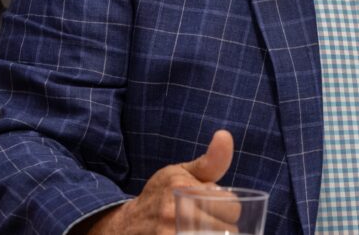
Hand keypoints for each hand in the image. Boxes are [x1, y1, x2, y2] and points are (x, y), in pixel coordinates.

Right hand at [83, 129, 234, 234]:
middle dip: (222, 225)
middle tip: (205, 221)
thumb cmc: (160, 194)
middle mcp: (173, 213)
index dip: (228, 208)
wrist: (126, 224)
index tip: (213, 206)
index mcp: (182, 188)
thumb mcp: (182, 172)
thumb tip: (225, 135)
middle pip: (226, 229)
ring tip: (199, 230)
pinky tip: (192, 234)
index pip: (232, 208)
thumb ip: (211, 160)